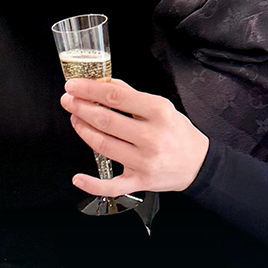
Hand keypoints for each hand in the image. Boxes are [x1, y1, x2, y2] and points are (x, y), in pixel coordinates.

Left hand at [60, 78, 208, 197]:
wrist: (198, 163)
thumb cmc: (178, 133)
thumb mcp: (162, 106)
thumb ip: (131, 95)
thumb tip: (104, 82)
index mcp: (158, 112)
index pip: (116, 96)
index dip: (89, 89)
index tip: (74, 85)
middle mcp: (151, 137)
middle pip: (106, 120)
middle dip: (81, 108)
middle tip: (68, 101)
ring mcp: (144, 161)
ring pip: (103, 145)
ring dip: (83, 130)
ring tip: (75, 119)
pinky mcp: (140, 181)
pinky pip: (112, 185)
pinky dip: (92, 184)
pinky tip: (78, 177)